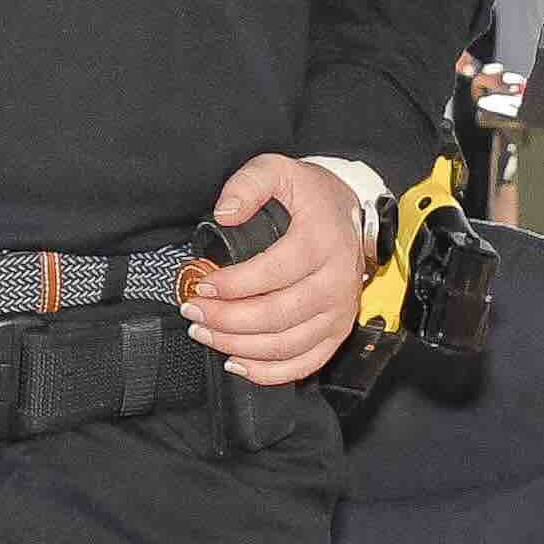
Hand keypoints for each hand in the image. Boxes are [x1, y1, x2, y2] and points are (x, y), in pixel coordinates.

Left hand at [179, 152, 378, 386]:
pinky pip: (304, 363)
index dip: (231, 285)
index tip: (200, 283)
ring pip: (285, 345)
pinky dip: (268, 373)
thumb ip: (249, 184)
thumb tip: (224, 213)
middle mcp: (336, 283)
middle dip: (225, 319)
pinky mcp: (337, 332)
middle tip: (193, 311)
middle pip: (275, 315)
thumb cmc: (311, 195)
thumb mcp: (279, 170)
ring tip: (204, 333)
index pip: (272, 273)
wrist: (351, 212)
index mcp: (321, 242)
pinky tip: (236, 363)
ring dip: (238, 346)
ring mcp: (339, 312)